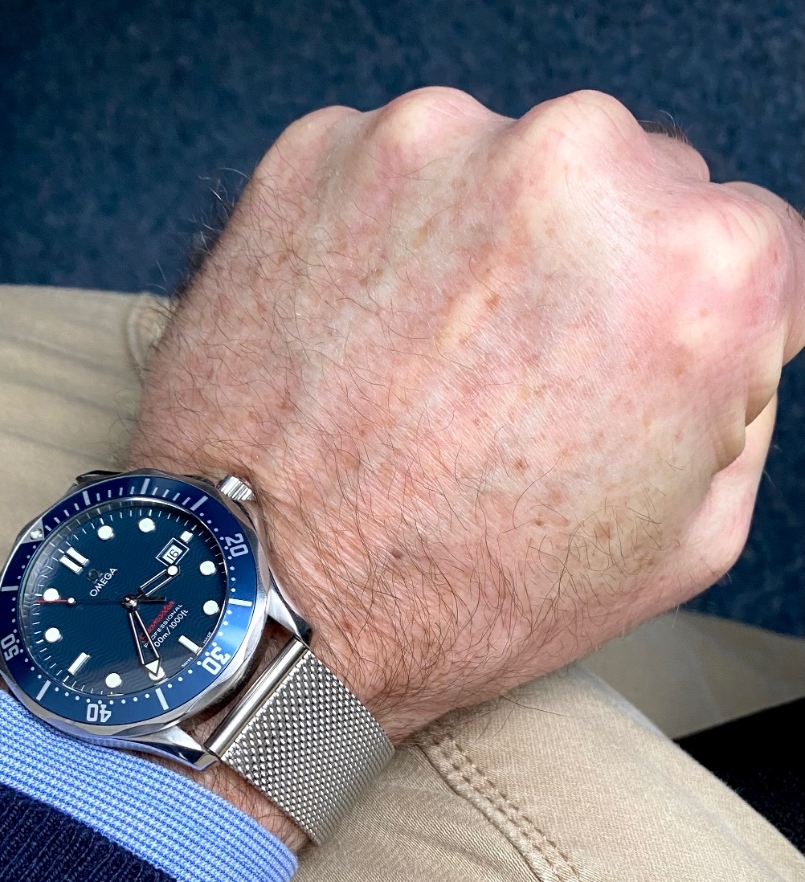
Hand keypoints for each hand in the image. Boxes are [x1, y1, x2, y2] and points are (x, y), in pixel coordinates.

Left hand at [132, 87, 803, 740]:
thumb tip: (732, 336)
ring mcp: (434, 148)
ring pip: (507, 169)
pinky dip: (388, 237)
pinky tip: (366, 338)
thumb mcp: (686, 542)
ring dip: (486, 247)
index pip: (752, 240)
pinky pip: (395, 176)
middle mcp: (573, 174)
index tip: (638, 364)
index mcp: (696, 275)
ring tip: (428, 370)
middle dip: (595, 269)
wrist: (265, 596)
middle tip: (521, 379)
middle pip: (632, 185)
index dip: (696, 318)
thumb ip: (743, 402)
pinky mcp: (320, 153)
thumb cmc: (463, 593)